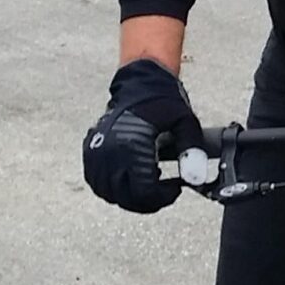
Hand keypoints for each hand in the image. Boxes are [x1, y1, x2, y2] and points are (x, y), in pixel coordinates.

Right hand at [82, 59, 196, 213]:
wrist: (138, 83)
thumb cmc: (162, 102)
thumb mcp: (185, 122)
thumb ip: (192, 151)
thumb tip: (195, 179)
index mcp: (132, 145)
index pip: (144, 190)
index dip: (163, 197)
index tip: (175, 189)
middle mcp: (109, 151)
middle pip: (127, 197)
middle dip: (149, 201)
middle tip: (165, 192)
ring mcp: (96, 153)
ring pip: (110, 193)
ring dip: (131, 197)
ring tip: (149, 185)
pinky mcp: (89, 152)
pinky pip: (97, 183)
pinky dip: (113, 189)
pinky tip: (131, 182)